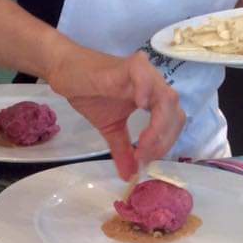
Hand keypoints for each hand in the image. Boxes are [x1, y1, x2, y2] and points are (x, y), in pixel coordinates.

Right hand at [45, 42, 185, 179]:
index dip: (164, 144)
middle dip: (164, 139)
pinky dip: (147, 91)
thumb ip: (123, 151)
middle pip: (176, 113)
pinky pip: (145, 77)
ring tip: (142, 143)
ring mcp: (145, 74)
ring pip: (167, 99)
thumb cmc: (90, 94)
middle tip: (143, 156)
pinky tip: (139, 105)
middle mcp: (155, 85)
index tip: (144, 161)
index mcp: (154, 98)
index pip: (173, 123)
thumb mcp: (110, 129)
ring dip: (159, 125)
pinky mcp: (129, 66)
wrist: (66, 73)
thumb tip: (129, 177)